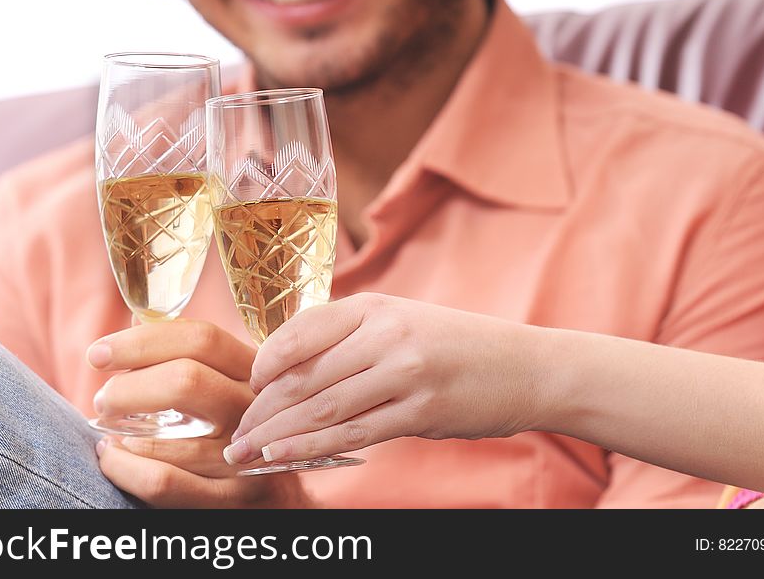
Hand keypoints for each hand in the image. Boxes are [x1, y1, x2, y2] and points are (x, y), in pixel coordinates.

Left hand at [88, 320, 311, 507]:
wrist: (280, 496)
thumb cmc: (237, 429)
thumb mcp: (228, 385)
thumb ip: (187, 354)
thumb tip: (135, 320)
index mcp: (254, 369)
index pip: (201, 338)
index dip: (143, 341)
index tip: (98, 353)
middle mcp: (256, 407)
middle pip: (186, 380)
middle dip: (127, 389)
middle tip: (104, 400)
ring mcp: (248, 454)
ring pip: (167, 438)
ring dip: (119, 436)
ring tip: (108, 435)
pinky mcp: (233, 497)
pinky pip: (163, 481)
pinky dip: (124, 469)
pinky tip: (114, 460)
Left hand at [223, 293, 539, 465]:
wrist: (528, 366)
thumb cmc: (460, 345)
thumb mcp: (405, 321)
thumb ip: (354, 338)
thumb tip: (295, 370)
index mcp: (376, 304)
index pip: (302, 331)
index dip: (265, 361)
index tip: (248, 387)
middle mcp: (386, 333)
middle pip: (304, 374)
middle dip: (262, 408)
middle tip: (235, 432)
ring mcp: (405, 371)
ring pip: (322, 406)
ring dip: (277, 434)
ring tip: (245, 452)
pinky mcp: (421, 410)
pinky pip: (355, 432)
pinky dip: (313, 447)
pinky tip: (285, 457)